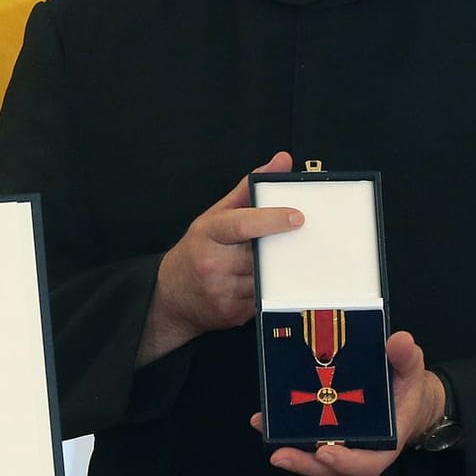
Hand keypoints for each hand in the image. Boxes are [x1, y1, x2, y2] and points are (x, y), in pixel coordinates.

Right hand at [140, 152, 300, 364]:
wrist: (170, 296)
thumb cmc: (197, 249)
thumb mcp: (215, 216)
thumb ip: (248, 189)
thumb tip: (282, 160)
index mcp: (208, 233)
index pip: (242, 224)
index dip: (272, 220)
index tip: (297, 217)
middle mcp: (211, 262)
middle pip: (260, 255)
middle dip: (282, 249)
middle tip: (304, 242)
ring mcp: (221, 291)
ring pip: (265, 280)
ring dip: (278, 273)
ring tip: (280, 263)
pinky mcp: (231, 314)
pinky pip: (262, 301)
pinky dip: (268, 293)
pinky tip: (261, 285)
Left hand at [255, 330, 448, 475]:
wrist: (403, 393)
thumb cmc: (406, 386)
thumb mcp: (411, 369)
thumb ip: (407, 358)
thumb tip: (400, 340)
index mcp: (386, 441)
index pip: (368, 463)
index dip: (347, 463)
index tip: (326, 453)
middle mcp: (359, 447)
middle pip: (331, 466)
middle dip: (305, 462)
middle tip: (280, 454)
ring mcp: (340, 442)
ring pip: (313, 455)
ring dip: (288, 448)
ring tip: (262, 428)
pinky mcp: (324, 431)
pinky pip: (304, 437)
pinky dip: (283, 430)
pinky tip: (261, 418)